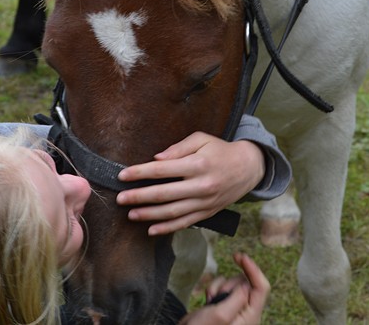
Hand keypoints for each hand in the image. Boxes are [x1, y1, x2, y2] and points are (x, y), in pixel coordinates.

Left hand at [116, 133, 264, 234]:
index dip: (140, 173)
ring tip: (131, 214)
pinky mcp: (207, 213)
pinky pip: (184, 223)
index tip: (122, 175)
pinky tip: (151, 229)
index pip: (162, 170)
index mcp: (198, 164)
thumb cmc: (220, 150)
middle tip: (120, 198)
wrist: (248, 168)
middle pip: (163, 194)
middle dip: (138, 197)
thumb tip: (156, 159)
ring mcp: (205, 202)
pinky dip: (167, 228)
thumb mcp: (201, 140)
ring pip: (172, 212)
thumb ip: (178, 148)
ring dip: (149, 215)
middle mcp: (201, 185)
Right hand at [179, 253, 269, 324]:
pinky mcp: (225, 303)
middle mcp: (246, 311)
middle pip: (246, 282)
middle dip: (229, 284)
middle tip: (218, 297)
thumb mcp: (221, 315)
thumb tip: (247, 283)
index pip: (261, 287)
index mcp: (251, 316)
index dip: (253, 269)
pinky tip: (209, 300)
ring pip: (234, 282)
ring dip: (220, 287)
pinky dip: (215, 288)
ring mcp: (235, 307)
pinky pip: (224, 285)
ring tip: (211, 301)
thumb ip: (238, 298)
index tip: (241, 257)